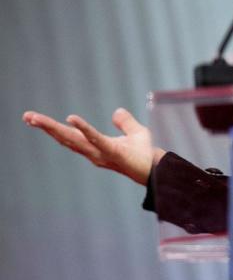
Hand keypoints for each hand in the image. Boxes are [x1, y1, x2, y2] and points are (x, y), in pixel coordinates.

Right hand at [22, 107, 164, 186]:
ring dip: (55, 128)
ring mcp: (101, 153)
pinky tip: (71, 118)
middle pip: (65, 137)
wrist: (158, 168)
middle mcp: (94, 151)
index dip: (52, 127)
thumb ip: (125, 123)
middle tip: (26, 117)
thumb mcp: (136, 132)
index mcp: (95, 145)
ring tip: (37, 119)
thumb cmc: (145, 154)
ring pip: (74, 139)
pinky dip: (84, 129)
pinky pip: (96, 139)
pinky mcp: (113, 152)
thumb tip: (117, 111)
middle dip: (46, 127)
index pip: (70, 135)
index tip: (33, 118)